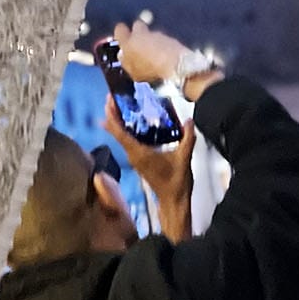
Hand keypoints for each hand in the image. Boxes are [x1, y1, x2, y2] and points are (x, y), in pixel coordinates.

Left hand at [103, 96, 195, 242]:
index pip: (120, 132)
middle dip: (112, 114)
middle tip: (112, 97)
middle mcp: (133, 154)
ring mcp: (135, 158)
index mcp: (139, 153)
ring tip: (120, 104)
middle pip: (117, 132)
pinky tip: (133, 121)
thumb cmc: (177, 183)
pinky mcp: (139, 160)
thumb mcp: (184, 159)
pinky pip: (128, 141)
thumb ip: (188, 139)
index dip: (112, 116)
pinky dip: (127, 129)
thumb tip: (190, 119)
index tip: (109, 101)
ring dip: (118, 121)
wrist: (174, 202)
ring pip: (121, 136)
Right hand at [112, 19, 186, 84]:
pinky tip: (166, 56)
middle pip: (137, 26)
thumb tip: (124, 56)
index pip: (119, 30)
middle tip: (141, 44)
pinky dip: (164, 45)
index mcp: (127, 42)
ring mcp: (156, 34)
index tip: (124, 39)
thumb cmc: (150, 71)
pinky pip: (163, 39)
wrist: (175, 66)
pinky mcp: (170, 37)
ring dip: (153, 40)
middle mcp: (140, 34)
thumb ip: (127, 61)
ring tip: (156, 54)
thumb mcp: (133, 72)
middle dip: (139, 32)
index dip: (122, 33)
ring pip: (151, 34)